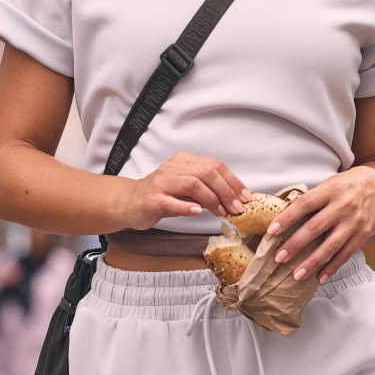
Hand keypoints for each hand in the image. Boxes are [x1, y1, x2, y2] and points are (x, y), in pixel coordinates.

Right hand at [117, 152, 251, 229]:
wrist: (128, 203)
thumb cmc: (161, 196)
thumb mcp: (186, 189)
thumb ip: (206, 189)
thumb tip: (234, 199)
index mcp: (183, 161)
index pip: (215, 165)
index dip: (233, 181)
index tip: (246, 197)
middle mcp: (172, 168)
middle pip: (206, 172)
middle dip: (226, 191)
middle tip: (236, 208)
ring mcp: (161, 183)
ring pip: (192, 184)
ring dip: (211, 199)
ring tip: (221, 212)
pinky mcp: (151, 199)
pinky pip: (171, 202)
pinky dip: (186, 207)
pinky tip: (197, 212)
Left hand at [266, 165, 374, 282]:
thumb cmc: (343, 187)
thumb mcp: (327, 185)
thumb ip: (310, 201)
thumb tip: (282, 219)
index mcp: (331, 190)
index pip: (305, 204)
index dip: (287, 218)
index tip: (272, 231)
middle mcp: (344, 205)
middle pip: (316, 228)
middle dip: (295, 245)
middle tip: (278, 258)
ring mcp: (355, 221)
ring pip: (331, 245)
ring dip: (312, 262)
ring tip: (296, 275)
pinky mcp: (363, 234)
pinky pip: (346, 254)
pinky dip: (332, 267)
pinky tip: (319, 277)